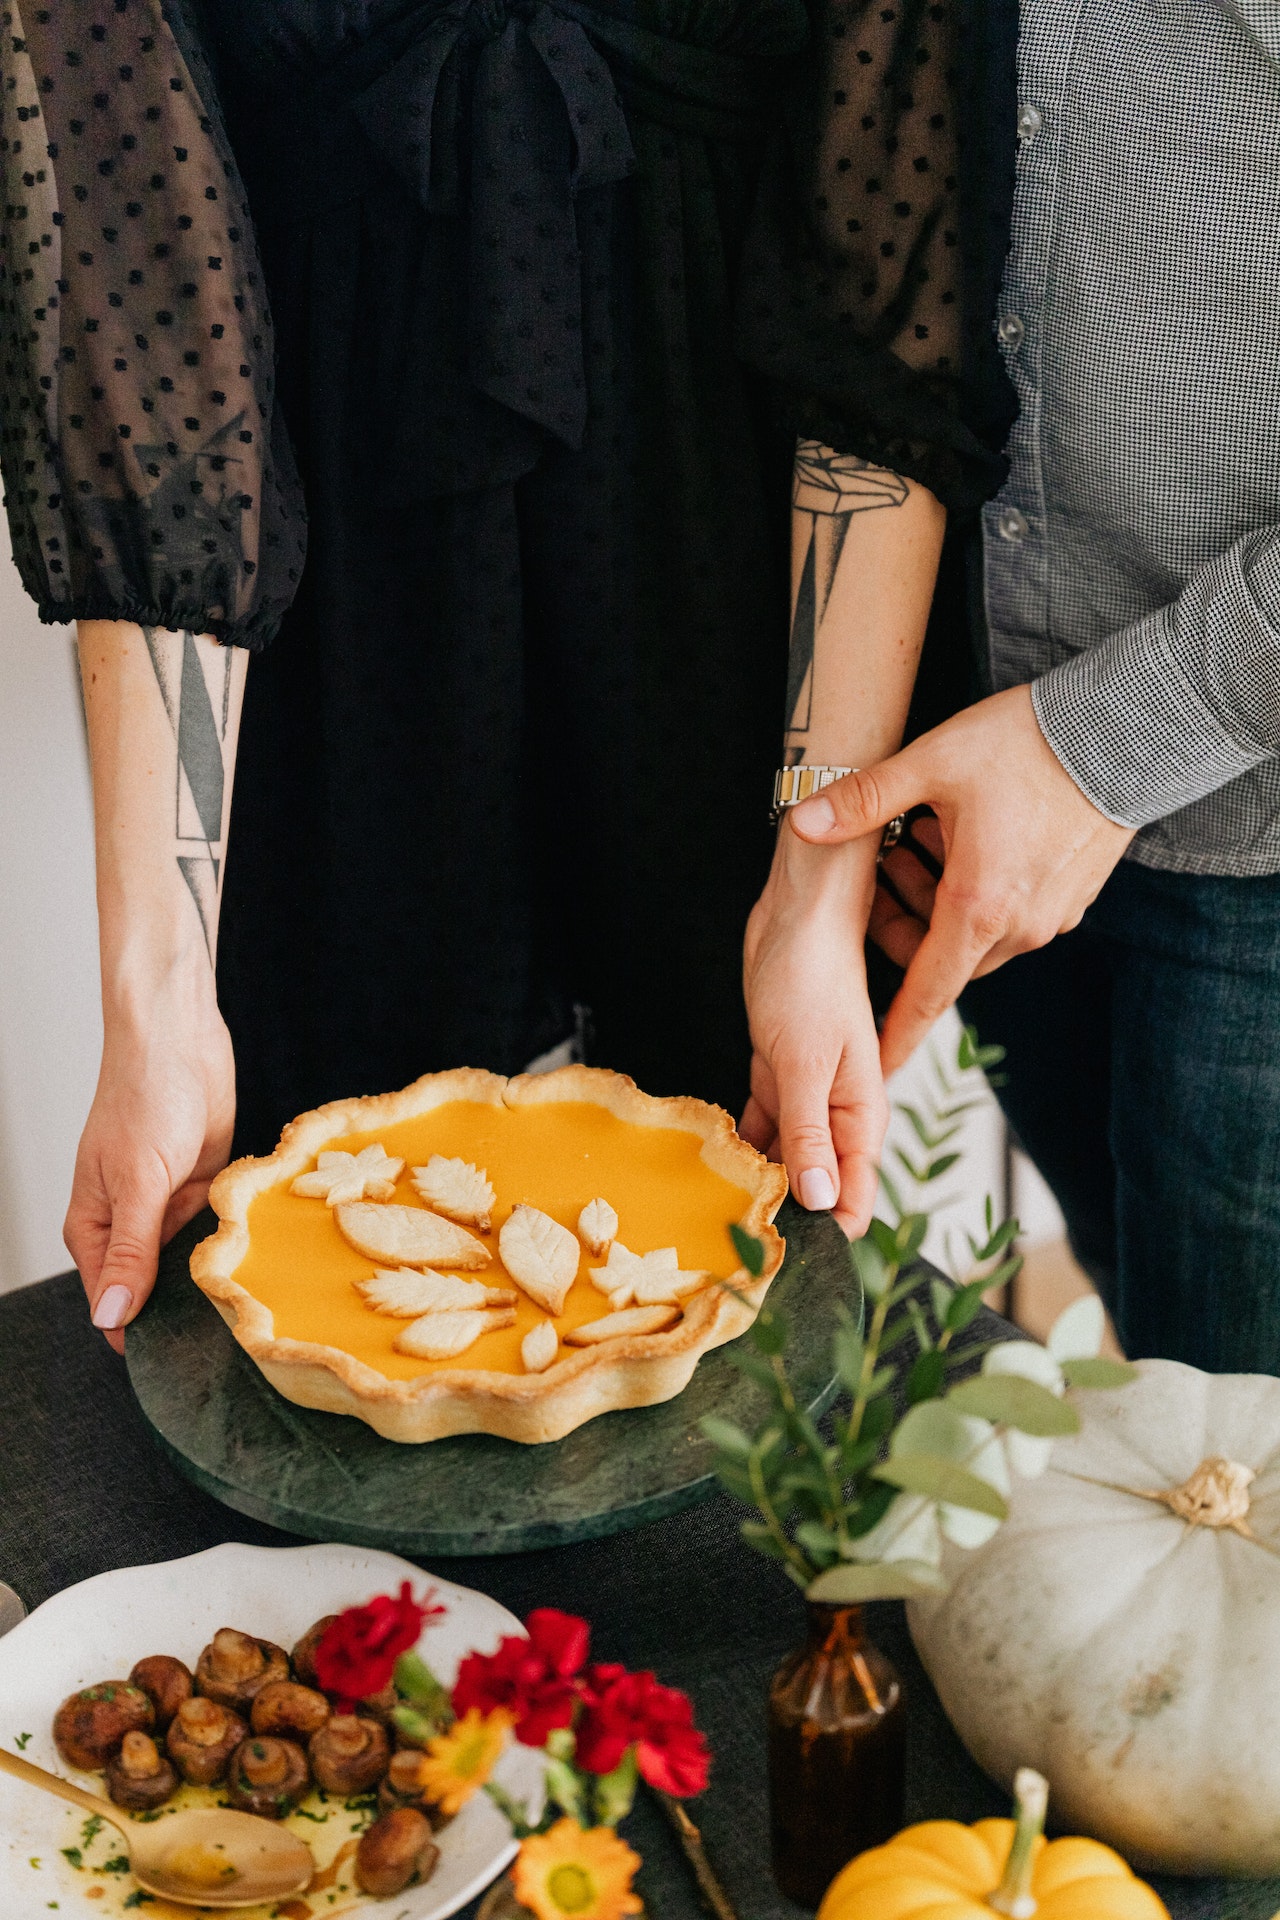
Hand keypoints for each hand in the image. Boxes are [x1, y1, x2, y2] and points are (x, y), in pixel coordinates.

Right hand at [64, 983, 235, 1352]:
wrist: (181, 1039)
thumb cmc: (144, 1099)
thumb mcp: (137, 1183)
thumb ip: (130, 1251)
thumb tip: (110, 1318)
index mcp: (95, 1228)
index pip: (111, 1304)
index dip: (141, 1335)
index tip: (182, 1367)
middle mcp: (131, 1223)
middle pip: (153, 1289)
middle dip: (185, 1310)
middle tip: (229, 1343)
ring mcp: (169, 1205)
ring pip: (190, 1263)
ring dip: (213, 1276)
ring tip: (251, 1310)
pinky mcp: (206, 1187)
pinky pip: (218, 1231)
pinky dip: (234, 1242)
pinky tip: (261, 1263)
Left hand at [742, 824, 886, 1234]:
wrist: (797, 917)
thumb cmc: (815, 977)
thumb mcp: (808, 1061)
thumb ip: (812, 1131)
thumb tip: (819, 1198)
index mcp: (861, 1114)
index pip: (853, 1194)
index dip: (829, 1236)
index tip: (791, 1271)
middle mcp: (837, 1113)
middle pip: (819, 1186)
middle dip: (789, 1220)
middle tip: (743, 1258)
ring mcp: (805, 1096)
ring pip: (786, 1160)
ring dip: (760, 1187)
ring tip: (723, 1227)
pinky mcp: (775, 1076)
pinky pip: (761, 1128)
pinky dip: (742, 1150)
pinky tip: (716, 1175)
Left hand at [790, 685, 1134, 1074]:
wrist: (1125, 727)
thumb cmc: (1027, 743)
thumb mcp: (931, 764)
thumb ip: (863, 801)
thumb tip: (801, 824)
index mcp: (978, 907)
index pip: (926, 996)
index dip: (894, 1034)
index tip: (872, 1067)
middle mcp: (1019, 927)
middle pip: (940, 958)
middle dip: (901, 922)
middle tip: (887, 860)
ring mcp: (1051, 918)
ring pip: (974, 937)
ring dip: (937, 903)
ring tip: (922, 837)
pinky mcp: (1071, 901)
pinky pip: (1011, 919)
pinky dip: (976, 895)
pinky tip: (967, 838)